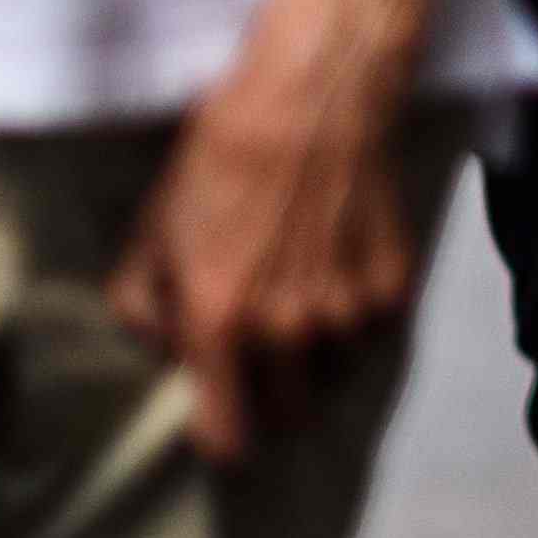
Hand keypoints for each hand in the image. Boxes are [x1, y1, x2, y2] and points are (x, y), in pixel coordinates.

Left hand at [113, 38, 427, 462]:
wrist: (313, 99)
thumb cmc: (221, 160)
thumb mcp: (152, 232)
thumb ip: (143, 308)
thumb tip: (162, 346)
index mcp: (221, 324)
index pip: (228, 437)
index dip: (220, 434)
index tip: (217, 413)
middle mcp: (289, 333)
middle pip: (287, 419)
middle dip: (266, 398)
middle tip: (255, 358)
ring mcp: (349, 314)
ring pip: (332, 377)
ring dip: (313, 360)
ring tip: (299, 305)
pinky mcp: (394, 290)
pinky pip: (371, 336)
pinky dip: (353, 323)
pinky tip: (336, 274)